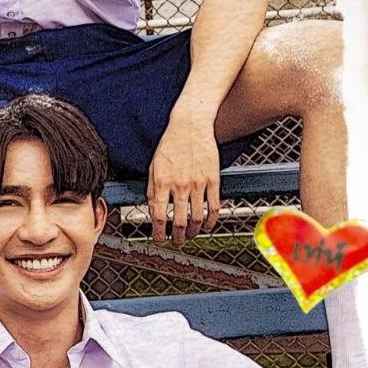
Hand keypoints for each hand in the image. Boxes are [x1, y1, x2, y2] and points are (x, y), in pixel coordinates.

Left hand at [146, 117, 221, 243]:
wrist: (190, 125)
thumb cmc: (170, 144)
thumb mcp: (153, 166)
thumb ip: (153, 190)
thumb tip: (153, 211)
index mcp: (162, 182)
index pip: (159, 216)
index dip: (159, 233)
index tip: (159, 240)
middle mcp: (180, 184)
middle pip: (179, 221)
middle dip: (177, 238)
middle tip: (176, 242)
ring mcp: (198, 183)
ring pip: (198, 218)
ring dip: (194, 232)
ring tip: (190, 236)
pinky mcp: (213, 179)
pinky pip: (214, 207)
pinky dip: (212, 221)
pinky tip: (208, 225)